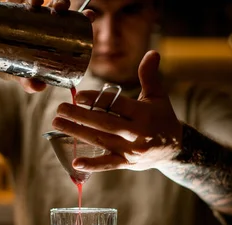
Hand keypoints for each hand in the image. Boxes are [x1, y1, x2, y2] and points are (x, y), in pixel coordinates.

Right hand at [5, 0, 94, 92]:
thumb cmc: (11, 66)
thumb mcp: (21, 75)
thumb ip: (29, 82)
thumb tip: (39, 87)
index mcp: (53, 34)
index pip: (72, 22)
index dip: (83, 17)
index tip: (90, 16)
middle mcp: (42, 20)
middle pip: (57, 6)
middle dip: (62, 3)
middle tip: (60, 8)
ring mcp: (27, 12)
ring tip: (36, 2)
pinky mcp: (10, 8)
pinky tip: (23, 1)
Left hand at [52, 50, 183, 171]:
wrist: (174, 149)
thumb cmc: (162, 118)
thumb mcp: (158, 96)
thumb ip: (149, 75)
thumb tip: (152, 52)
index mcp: (143, 113)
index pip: (116, 105)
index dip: (96, 99)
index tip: (78, 95)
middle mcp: (137, 133)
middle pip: (104, 123)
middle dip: (80, 116)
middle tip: (60, 109)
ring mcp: (131, 150)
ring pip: (101, 141)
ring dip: (77, 133)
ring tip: (57, 124)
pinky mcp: (127, 163)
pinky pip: (107, 164)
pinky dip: (92, 165)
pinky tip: (75, 162)